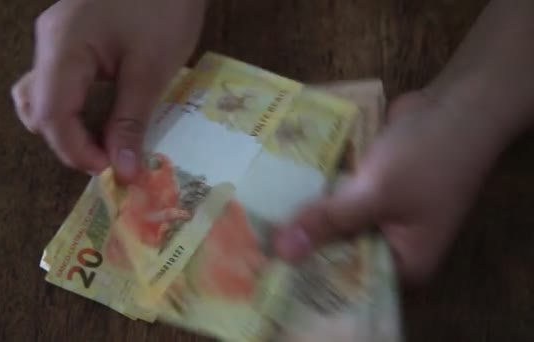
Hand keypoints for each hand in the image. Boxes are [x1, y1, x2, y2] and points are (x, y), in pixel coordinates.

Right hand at [11, 0, 205, 182]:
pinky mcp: (70, 39)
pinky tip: (103, 119)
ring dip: (68, 128)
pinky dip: (76, 109)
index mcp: (61, 47)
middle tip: (110, 160)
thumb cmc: (165, 8)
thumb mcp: (151, 70)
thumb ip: (131, 121)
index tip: (111, 170)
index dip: (76, 151)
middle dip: (71, 143)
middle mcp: (48, 44)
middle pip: (39, 108)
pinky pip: (59, 83)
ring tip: (106, 144)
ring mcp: (56, 39)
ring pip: (42, 97)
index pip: (51, 114)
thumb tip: (123, 171)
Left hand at [275, 89, 503, 283]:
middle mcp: (392, 246)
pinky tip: (277, 192)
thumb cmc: (426, 156)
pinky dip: (317, 194)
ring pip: (334, 224)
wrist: (457, 104)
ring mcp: (382, 216)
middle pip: (338, 254)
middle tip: (252, 243)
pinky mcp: (372, 190)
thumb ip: (330, 222)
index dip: (308, 277)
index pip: (349, 284)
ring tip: (255, 220)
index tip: (267, 272)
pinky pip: (338, 199)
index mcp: (405, 264)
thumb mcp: (375, 193)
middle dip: (302, 245)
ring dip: (305, 217)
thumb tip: (283, 252)